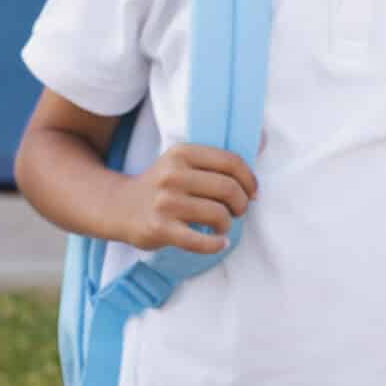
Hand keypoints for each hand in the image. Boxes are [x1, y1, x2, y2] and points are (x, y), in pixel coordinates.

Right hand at [117, 143, 256, 254]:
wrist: (120, 207)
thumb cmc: (163, 186)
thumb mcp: (184, 161)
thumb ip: (219, 157)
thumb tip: (265, 141)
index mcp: (182, 153)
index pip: (231, 162)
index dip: (249, 180)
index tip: (252, 193)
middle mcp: (172, 174)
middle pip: (228, 189)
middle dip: (241, 204)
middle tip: (237, 212)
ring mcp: (165, 202)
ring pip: (218, 214)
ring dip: (227, 224)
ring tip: (221, 226)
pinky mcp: (159, 228)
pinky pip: (200, 241)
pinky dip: (216, 244)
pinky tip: (219, 243)